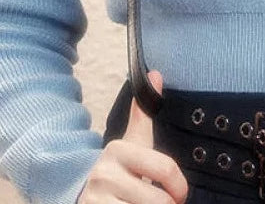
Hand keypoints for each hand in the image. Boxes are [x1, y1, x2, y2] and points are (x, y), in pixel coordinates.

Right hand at [78, 69, 189, 203]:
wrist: (86, 196)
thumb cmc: (120, 170)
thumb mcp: (133, 142)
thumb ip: (143, 114)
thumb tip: (155, 74)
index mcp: (118, 149)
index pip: (166, 170)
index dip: (179, 188)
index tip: (179, 194)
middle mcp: (104, 173)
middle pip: (160, 200)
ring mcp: (96, 199)